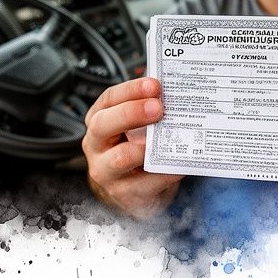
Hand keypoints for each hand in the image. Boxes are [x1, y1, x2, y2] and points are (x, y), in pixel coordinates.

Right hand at [82, 77, 183, 219]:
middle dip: (131, 113)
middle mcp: (96, 145)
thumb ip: (150, 107)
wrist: (138, 189)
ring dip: (145, 146)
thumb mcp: (138, 125)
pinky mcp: (125, 193)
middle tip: (158, 107)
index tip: (154, 84)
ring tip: (166, 138)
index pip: (108, 99)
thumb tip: (175, 89)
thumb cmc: (138, 147)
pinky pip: (146, 183)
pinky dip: (166, 172)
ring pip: (120, 158)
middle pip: (103, 125)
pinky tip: (181, 162)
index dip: (130, 90)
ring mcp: (106, 171)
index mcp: (99, 120)